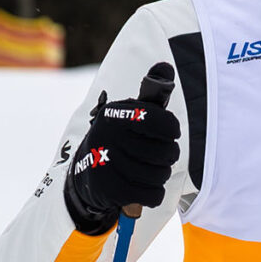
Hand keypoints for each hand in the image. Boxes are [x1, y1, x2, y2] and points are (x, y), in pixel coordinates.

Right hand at [63, 80, 180, 233]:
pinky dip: (155, 193)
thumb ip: (151, 94)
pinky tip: (148, 187)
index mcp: (116, 113)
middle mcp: (109, 135)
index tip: (170, 133)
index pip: (158, 120)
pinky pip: (151, 194)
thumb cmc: (119, 139)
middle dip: (169, 156)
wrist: (89, 172)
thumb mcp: (131, 113)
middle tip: (162, 155)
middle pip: (165, 152)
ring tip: (152, 170)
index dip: (172, 129)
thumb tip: (165, 67)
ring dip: (161, 175)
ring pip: (160, 174)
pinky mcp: (110, 188)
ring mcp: (107, 162)